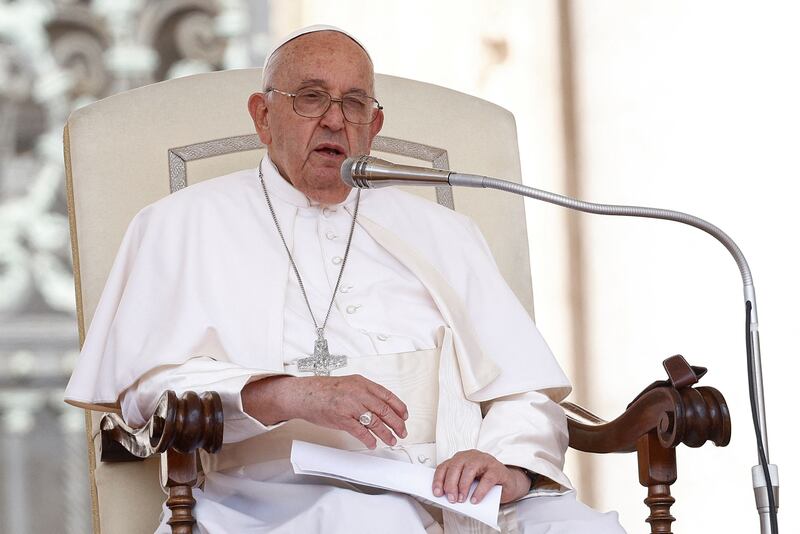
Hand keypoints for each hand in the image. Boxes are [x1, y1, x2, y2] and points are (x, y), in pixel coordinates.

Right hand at [243, 374, 407, 448]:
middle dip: (397, 423)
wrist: (304, 394)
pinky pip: (360, 431)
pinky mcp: (342, 418)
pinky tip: (372, 444)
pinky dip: (369, 439)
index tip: (405, 416)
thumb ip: (365, 392)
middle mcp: (358, 393)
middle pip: (384, 410)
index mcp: (362, 383)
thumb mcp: (349, 384)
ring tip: (392, 440)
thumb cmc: (324, 390)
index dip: (399, 407)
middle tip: (402, 431)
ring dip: (386, 433)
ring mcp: (350, 406)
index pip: (387, 395)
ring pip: (375, 422)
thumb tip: (380, 405)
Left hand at [432, 450, 530, 504]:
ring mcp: (485, 460)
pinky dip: (480, 491)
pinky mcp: (497, 468)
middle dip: (451, 483)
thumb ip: (459, 486)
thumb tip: (448, 497)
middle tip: (451, 498)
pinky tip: (475, 499)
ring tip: (462, 499)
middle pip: (456, 466)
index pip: (445, 466)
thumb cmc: (485, 482)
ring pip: (470, 469)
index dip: (439, 479)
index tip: (437, 492)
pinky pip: (487, 478)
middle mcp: (471, 456)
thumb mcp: (469, 483)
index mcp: (461, 459)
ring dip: (463, 485)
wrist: (507, 482)